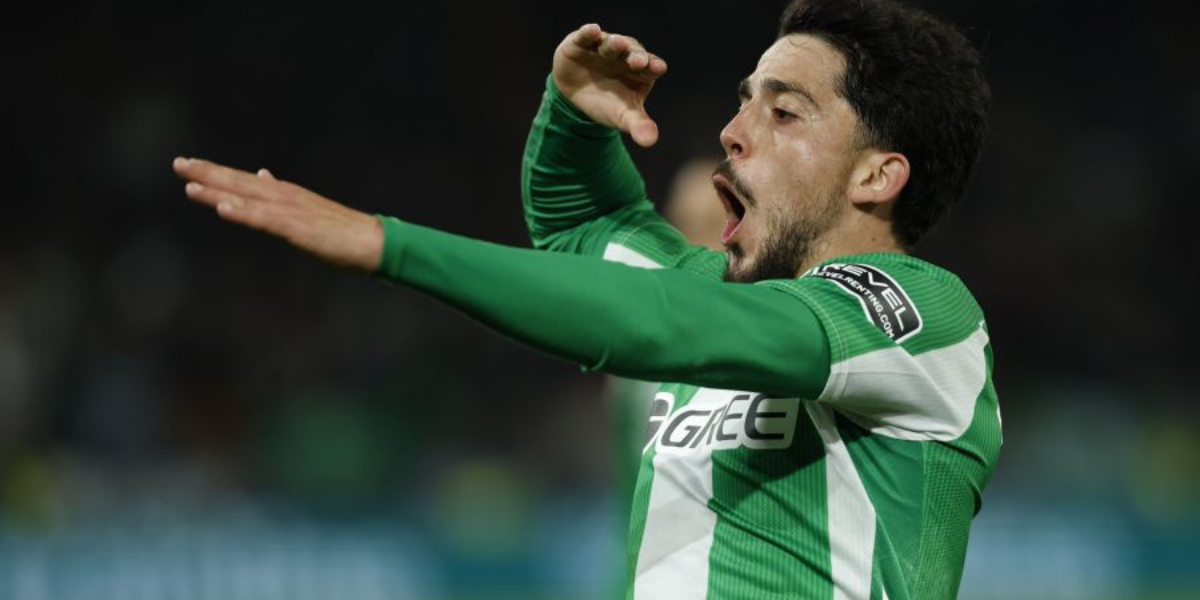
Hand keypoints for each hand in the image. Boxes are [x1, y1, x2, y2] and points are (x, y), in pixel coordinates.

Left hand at [173, 157, 382, 271]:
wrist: (370, 240)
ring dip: (218, 190)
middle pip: (239, 182)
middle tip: (178, 163)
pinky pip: (263, 219)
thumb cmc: (341, 229)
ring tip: (189, 184)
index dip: (215, 172)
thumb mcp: (306, 207)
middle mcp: (283, 195)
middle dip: (207, 173)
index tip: (190, 164)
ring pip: (246, 197)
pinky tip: (223, 209)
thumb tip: (262, 175)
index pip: (243, 180)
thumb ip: (280, 193)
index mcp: (284, 192)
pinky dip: (243, 213)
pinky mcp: (295, 227)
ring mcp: (288, 209)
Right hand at [552, 23, 667, 147]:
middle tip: (637, 61)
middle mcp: (625, 54)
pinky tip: (592, 30)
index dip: (653, 65)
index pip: (651, 65)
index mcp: (642, 70)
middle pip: (633, 51)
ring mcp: (604, 47)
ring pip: (612, 42)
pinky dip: (589, 32)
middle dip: (635, 55)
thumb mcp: (623, 117)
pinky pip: (586, 35)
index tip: (657, 68)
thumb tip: (650, 141)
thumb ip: (638, 126)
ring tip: (615, 44)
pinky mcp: (582, 43)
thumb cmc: (607, 103)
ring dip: (614, 43)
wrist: (575, 96)